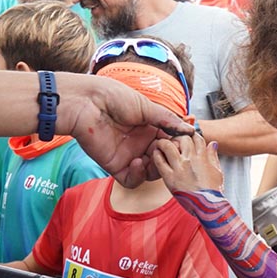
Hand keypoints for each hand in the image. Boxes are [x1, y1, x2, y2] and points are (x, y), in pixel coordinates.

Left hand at [64, 75, 193, 187]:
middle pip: (164, 160)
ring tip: (153, 155)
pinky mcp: (115, 166)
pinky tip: (138, 162)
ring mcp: (128, 155)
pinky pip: (132, 180)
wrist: (86, 102)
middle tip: (170, 151)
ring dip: (157, 168)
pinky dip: (139, 176)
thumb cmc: (113, 97)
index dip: (179, 145)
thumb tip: (190, 130)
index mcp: (149, 128)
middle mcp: (140, 143)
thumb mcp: (146, 107)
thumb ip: (167, 121)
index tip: (185, 143)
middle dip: (170, 158)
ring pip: (151, 173)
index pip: (171, 142)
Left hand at [151, 132, 224, 192]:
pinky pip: (160, 162)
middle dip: (178, 137)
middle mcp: (191, 159)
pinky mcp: (170, 178)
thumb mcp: (217, 171)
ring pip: (169, 146)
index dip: (190, 134)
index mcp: (203, 157)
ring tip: (161, 143)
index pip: (196, 137)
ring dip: (164, 142)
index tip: (186, 136)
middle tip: (173, 140)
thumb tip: (213, 143)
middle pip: (182, 138)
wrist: (208, 206)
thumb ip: (213, 156)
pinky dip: (157, 155)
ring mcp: (180, 168)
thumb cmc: (214, 191)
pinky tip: (156, 153)